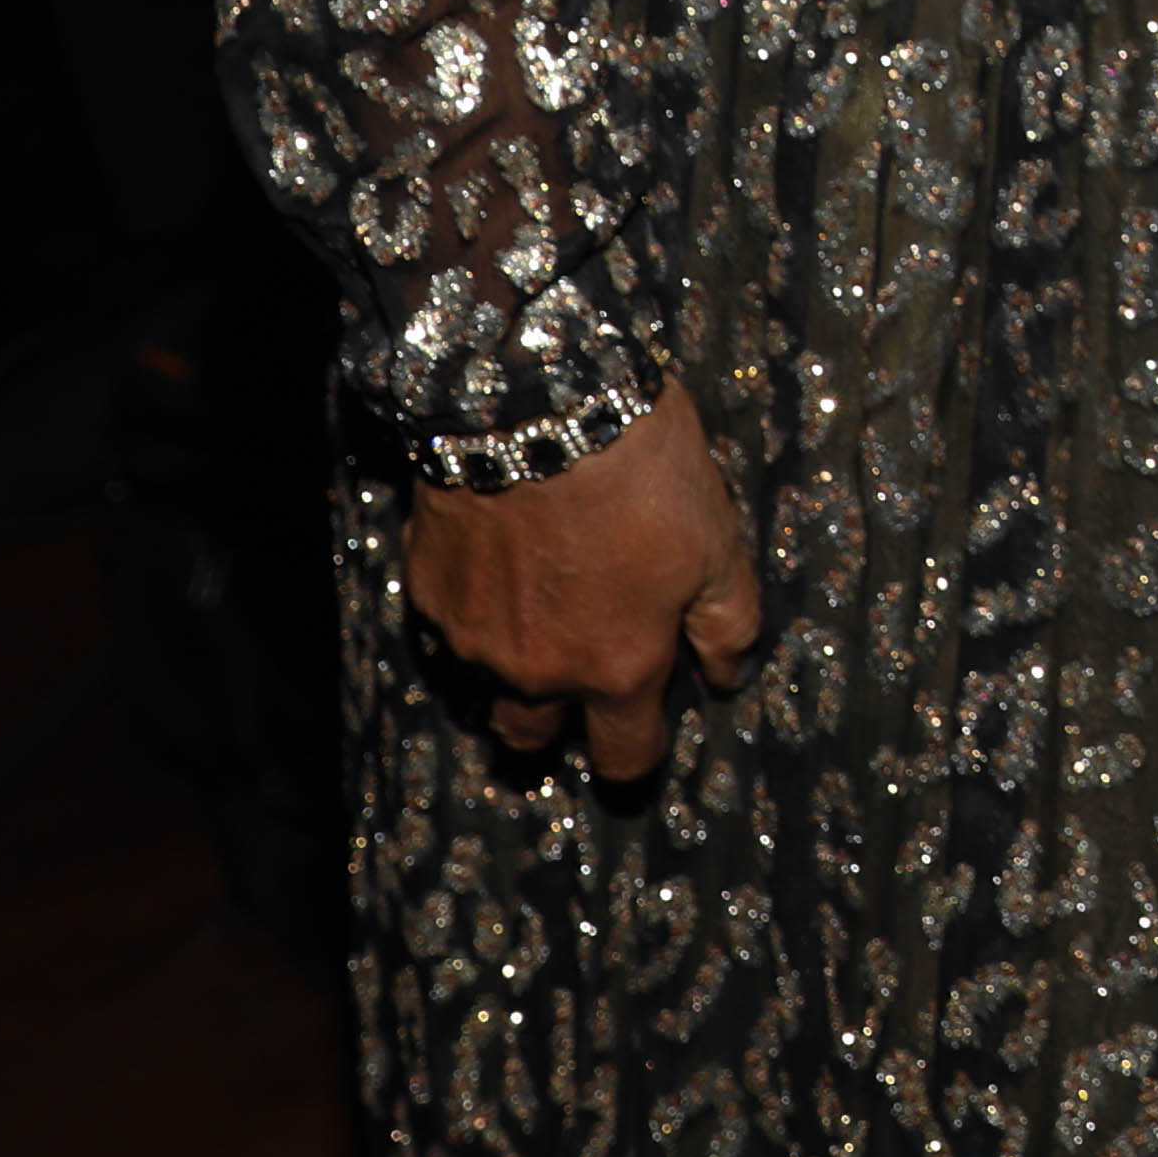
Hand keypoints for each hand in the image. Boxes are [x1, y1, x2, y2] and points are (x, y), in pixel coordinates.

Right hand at [403, 371, 759, 775]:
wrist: (540, 399)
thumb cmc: (640, 468)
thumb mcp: (717, 541)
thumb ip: (726, 624)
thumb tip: (726, 675)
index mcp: (618, 666)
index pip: (625, 757)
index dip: (637, 749)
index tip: (642, 725)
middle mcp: (540, 670)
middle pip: (534, 737)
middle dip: (557, 717)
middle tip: (581, 656)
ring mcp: (476, 635)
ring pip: (489, 677)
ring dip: (513, 656)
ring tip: (541, 590)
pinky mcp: (431, 589)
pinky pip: (453, 619)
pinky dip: (477, 600)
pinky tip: (501, 547)